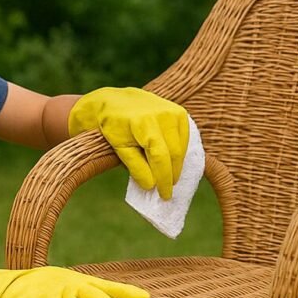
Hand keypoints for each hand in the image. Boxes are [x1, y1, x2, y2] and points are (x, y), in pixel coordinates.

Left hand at [68, 87, 188, 198]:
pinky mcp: (179, 112)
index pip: (159, 156)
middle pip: (174, 153)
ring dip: (176, 166)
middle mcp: (162, 114)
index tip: (164, 195)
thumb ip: (135, 166)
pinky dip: (179, 153)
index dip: (164, 178)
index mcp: (143, 122)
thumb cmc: (113, 127)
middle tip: (167, 192)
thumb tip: (151, 186)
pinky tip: (171, 162)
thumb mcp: (118, 148)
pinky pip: (184, 138)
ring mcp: (173, 111)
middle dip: (172, 175)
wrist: (116, 101)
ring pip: (181, 147)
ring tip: (168, 179)